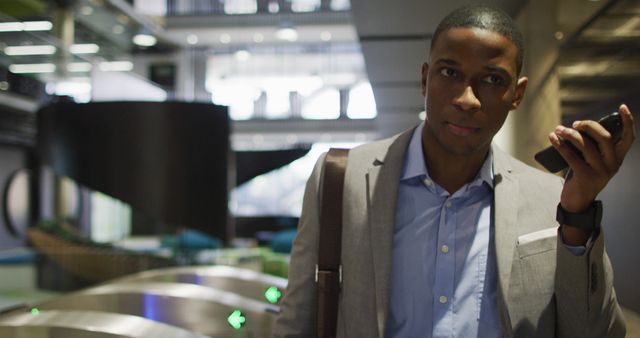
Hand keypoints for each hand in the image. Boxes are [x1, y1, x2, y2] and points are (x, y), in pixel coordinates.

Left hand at [549, 104, 635, 243]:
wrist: (577, 202)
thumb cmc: (583, 176)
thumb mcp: (592, 161)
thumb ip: (592, 147)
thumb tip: (577, 128)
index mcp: (617, 158)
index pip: (628, 138)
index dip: (627, 121)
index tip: (623, 107)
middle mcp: (612, 164)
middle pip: (604, 137)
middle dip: (588, 126)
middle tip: (574, 124)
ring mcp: (600, 171)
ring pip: (585, 145)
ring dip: (569, 134)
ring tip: (558, 130)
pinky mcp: (585, 177)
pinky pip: (571, 156)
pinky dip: (560, 145)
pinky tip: (553, 138)